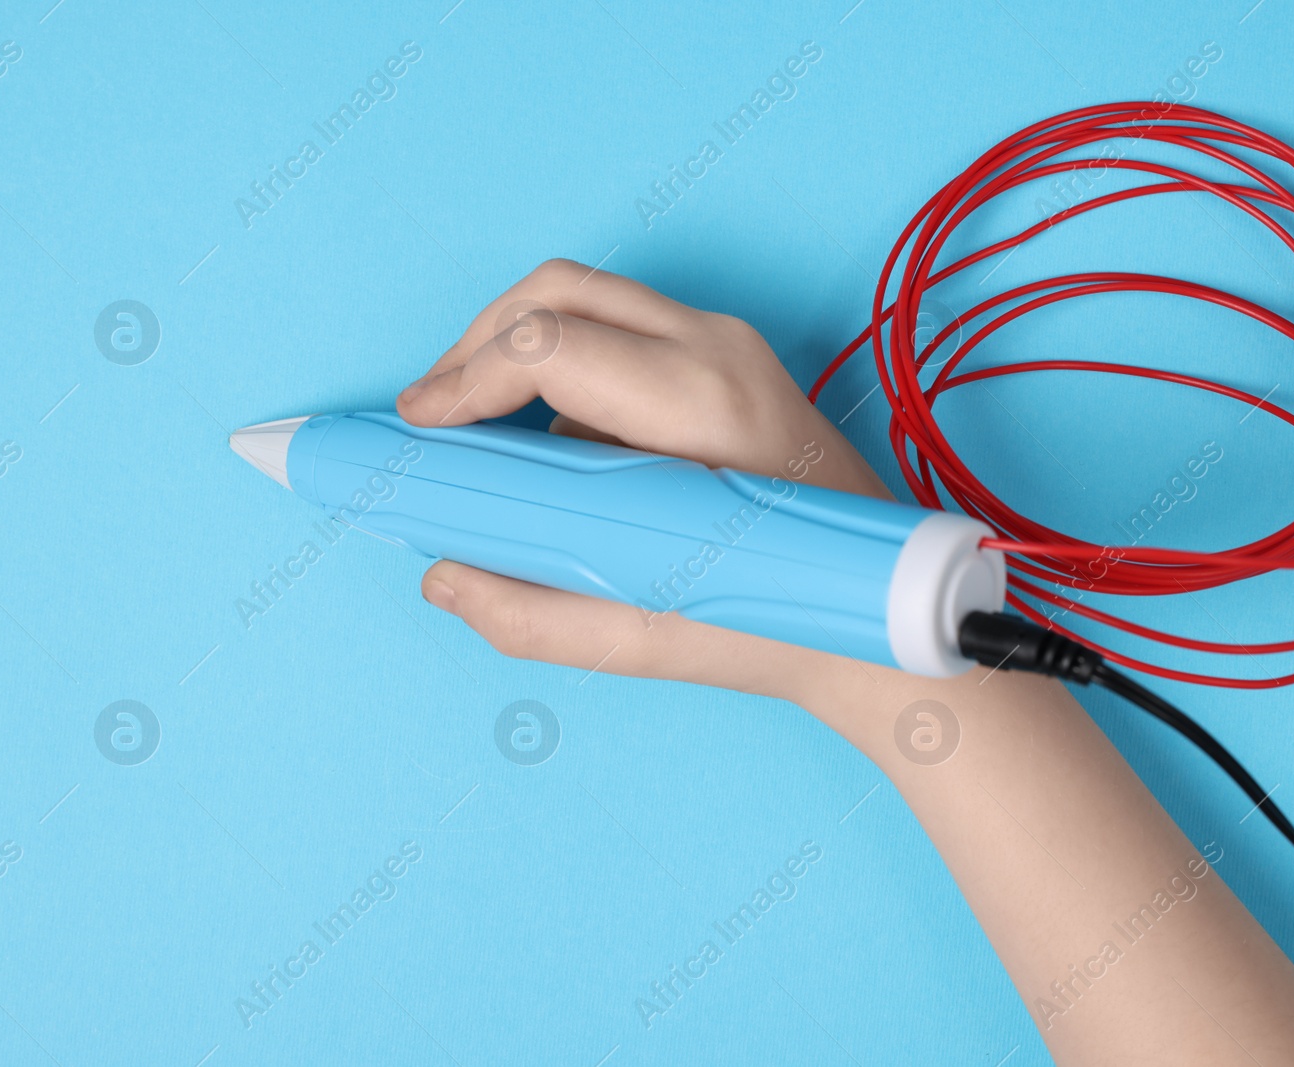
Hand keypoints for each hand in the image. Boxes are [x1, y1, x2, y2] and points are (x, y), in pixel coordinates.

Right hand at [397, 259, 893, 704]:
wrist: (874, 603)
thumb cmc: (780, 617)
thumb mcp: (647, 637)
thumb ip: (532, 615)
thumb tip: (445, 577)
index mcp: (702, 404)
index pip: (550, 344)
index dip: (464, 379)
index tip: (420, 427)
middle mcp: (718, 349)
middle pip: (558, 291)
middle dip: (474, 343)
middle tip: (430, 417)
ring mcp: (728, 342)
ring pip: (587, 295)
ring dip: (513, 344)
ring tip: (469, 419)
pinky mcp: (728, 354)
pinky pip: (620, 324)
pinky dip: (558, 356)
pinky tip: (536, 429)